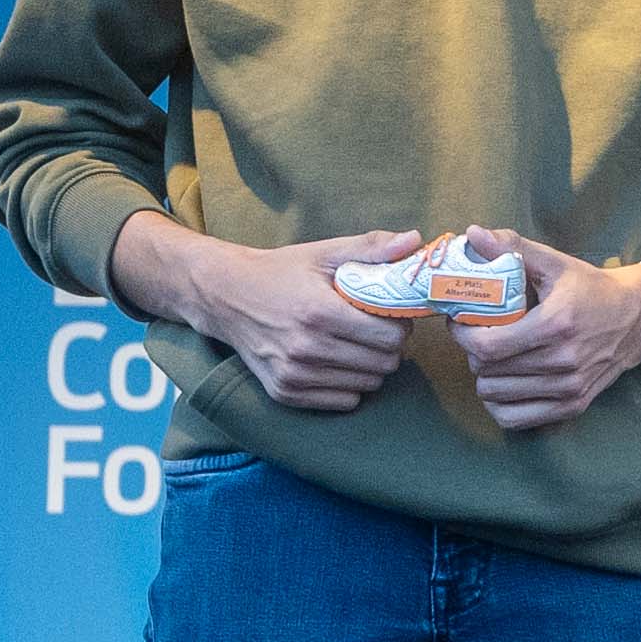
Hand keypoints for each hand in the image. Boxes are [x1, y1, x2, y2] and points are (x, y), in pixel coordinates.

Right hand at [162, 227, 418, 414]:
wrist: (225, 296)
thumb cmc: (280, 272)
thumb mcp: (324, 253)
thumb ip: (371, 248)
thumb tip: (415, 240)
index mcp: (319, 313)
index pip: (390, 337)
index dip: (399, 325)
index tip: (390, 314)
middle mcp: (306, 349)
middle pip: (384, 363)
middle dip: (389, 346)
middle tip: (376, 329)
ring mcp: (294, 375)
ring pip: (368, 384)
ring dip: (370, 365)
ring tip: (355, 343)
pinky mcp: (285, 393)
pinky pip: (344, 401)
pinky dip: (349, 384)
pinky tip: (336, 360)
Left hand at [451, 232, 640, 434]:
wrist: (638, 318)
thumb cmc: (591, 289)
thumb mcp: (555, 263)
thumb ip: (511, 248)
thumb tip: (472, 234)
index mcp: (555, 325)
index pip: (487, 347)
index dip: (463, 336)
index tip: (461, 321)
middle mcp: (562, 362)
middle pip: (488, 372)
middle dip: (472, 353)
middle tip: (478, 335)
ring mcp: (568, 388)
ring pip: (496, 396)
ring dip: (486, 377)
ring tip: (493, 357)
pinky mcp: (573, 406)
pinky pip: (516, 419)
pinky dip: (500, 404)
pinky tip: (504, 383)